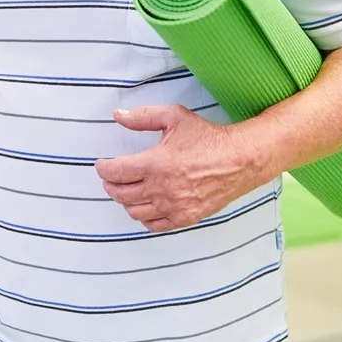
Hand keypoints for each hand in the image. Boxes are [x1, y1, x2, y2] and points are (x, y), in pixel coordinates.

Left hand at [95, 105, 265, 232]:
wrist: (240, 160)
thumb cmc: (207, 136)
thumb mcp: (174, 117)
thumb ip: (142, 117)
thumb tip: (117, 115)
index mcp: (155, 163)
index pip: (115, 172)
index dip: (103, 169)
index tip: (101, 165)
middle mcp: (161, 188)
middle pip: (120, 194)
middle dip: (110, 185)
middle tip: (110, 178)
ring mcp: (173, 206)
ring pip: (134, 211)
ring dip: (125, 201)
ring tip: (126, 190)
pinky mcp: (186, 217)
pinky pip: (154, 225)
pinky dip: (144, 217)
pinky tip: (145, 206)